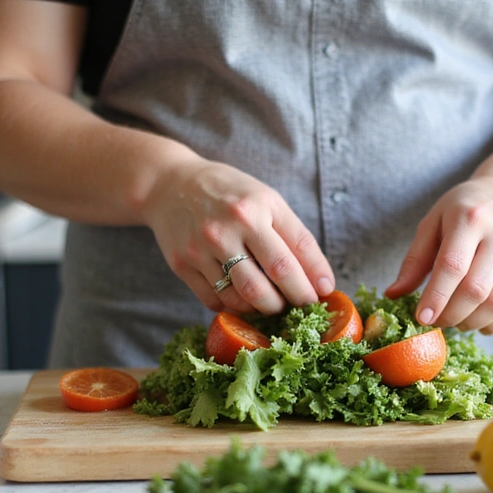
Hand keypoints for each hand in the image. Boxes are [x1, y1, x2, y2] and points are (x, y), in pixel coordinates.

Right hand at [143, 158, 334, 314]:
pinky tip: (242, 297)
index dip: (314, 279)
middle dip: (292, 300)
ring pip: (242, 298)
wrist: (169, 185)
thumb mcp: (266, 200)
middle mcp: (228, 227)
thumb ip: (294, 237)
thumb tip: (321, 282)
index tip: (323, 293)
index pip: (295, 254)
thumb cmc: (228, 194)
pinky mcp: (182, 265)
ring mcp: (202, 248)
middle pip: (270, 282)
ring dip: (264, 307)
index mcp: (256, 207)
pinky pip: (216, 301)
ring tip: (271, 301)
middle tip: (298, 303)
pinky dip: (235, 306)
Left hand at [385, 175, 492, 333]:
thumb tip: (393, 294)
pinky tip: (476, 320)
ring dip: (470, 322)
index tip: (421, 318)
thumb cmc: (466, 209)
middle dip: (450, 314)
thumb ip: (414, 259)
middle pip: (475, 290)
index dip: (435, 297)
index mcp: (471, 218)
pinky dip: (492, 326)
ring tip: (454, 320)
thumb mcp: (434, 222)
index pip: (453, 266)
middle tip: (435, 321)